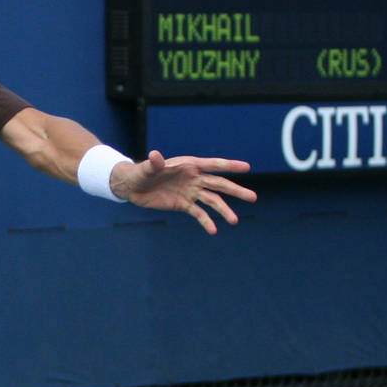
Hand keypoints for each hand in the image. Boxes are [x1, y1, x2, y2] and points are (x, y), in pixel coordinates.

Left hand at [116, 152, 256, 233]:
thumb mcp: (146, 168)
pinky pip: (198, 213)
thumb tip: (155, 155)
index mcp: (189, 165)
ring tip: (234, 221)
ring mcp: (191, 192)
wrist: (133, 187)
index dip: (230, 165)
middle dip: (236, 191)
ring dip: (224, 210)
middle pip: (219, 184)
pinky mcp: (184, 204)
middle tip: (253, 198)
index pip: (213, 165)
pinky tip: (213, 230)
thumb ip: (154, 163)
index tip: (247, 167)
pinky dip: (206, 221)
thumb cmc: (141, 172)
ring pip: (212, 201)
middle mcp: (194, 178)